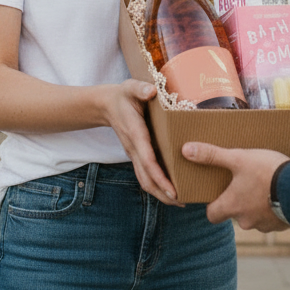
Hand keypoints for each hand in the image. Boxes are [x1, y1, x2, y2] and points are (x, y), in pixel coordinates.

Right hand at [103, 79, 179, 205]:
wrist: (106, 105)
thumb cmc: (123, 96)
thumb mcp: (131, 87)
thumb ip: (140, 89)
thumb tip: (151, 91)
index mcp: (135, 134)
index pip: (148, 160)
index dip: (160, 177)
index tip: (173, 190)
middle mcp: (134, 149)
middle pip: (146, 179)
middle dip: (163, 193)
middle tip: (182, 202)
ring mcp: (134, 154)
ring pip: (145, 181)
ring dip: (160, 193)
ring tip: (180, 201)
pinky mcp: (137, 156)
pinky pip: (146, 175)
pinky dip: (158, 185)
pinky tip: (171, 188)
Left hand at [182, 142, 289, 230]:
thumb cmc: (266, 173)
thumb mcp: (238, 158)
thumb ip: (212, 155)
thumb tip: (186, 150)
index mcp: (231, 206)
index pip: (212, 215)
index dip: (212, 205)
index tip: (216, 194)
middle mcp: (246, 221)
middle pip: (234, 215)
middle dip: (238, 202)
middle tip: (244, 184)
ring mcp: (265, 225)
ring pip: (255, 217)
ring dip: (257, 205)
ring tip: (264, 186)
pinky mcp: (282, 225)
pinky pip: (273, 218)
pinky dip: (273, 208)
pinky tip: (279, 193)